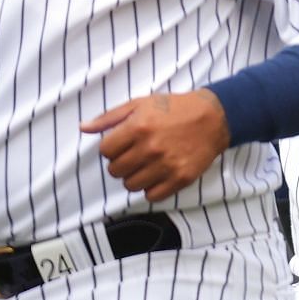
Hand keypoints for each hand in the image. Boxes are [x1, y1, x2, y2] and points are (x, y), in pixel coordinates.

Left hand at [81, 91, 231, 202]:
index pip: (105, 151)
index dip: (111, 148)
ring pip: (131, 185)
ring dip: (134, 177)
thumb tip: (83, 128)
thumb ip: (110, 117)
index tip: (122, 144)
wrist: (214, 117)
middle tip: (135, 155)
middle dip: (121, 163)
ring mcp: (166, 165)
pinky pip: (152, 195)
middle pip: (115, 170)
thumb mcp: (141, 104)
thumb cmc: (175, 108)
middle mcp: (150, 148)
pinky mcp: (180, 178)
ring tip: (146, 166)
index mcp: (138, 127)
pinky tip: (157, 175)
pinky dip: (151, 188)